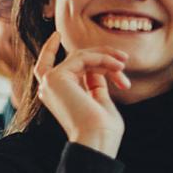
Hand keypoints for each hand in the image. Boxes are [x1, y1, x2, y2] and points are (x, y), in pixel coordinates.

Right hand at [32, 32, 130, 155]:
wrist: (96, 137)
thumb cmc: (102, 127)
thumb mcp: (98, 99)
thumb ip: (94, 82)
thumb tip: (96, 68)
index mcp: (55, 96)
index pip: (48, 67)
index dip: (50, 50)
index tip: (56, 35)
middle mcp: (48, 89)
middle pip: (74, 60)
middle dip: (101, 56)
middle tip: (124, 60)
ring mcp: (49, 83)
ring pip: (79, 56)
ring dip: (106, 57)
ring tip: (124, 66)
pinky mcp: (55, 77)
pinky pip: (81, 57)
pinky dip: (102, 59)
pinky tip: (117, 67)